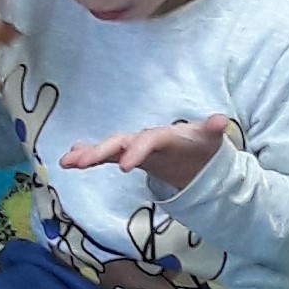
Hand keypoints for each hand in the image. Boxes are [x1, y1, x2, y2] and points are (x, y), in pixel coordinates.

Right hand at [60, 114, 230, 192]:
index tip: (125, 167)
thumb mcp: (210, 139)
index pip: (148, 140)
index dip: (136, 150)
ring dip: (87, 154)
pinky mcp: (128, 156)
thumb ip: (213, 130)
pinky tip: (69, 161)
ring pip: (108, 148)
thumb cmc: (201, 145)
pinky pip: (106, 157)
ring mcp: (134, 147)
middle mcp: (145, 139)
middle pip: (121, 142)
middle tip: (81, 163)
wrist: (196, 154)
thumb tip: (222, 121)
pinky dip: (88, 157)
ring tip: (66, 162)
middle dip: (101, 151)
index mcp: (164, 135)